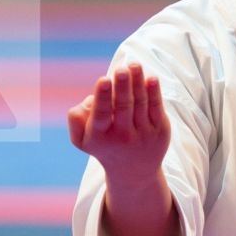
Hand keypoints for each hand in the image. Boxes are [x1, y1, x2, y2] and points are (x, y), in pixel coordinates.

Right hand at [67, 61, 170, 183]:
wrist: (133, 171)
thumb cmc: (103, 145)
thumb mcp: (81, 139)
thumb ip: (76, 118)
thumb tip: (90, 99)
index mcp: (100, 136)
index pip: (101, 115)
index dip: (102, 97)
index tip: (104, 80)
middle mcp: (122, 136)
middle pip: (123, 107)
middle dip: (122, 86)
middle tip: (122, 69)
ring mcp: (143, 134)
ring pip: (140, 103)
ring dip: (138, 82)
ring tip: (134, 65)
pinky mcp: (160, 131)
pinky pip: (156, 108)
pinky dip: (154, 92)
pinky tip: (151, 78)